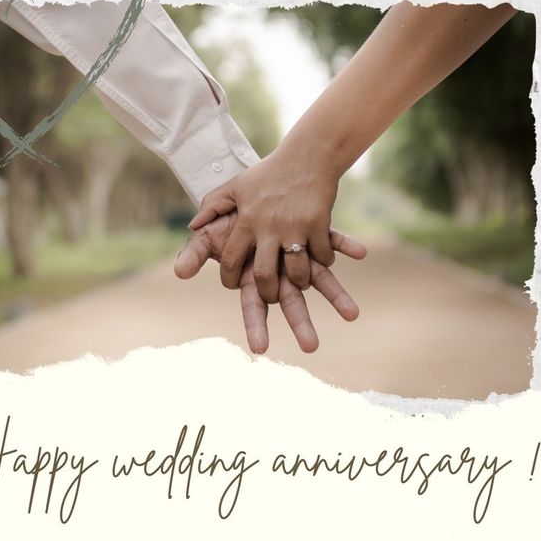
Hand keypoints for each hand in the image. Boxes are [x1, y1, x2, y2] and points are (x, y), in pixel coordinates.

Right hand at [175, 212, 362, 353]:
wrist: (253, 192)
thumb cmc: (228, 220)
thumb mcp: (208, 235)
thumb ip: (195, 253)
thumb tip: (179, 271)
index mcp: (255, 276)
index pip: (254, 306)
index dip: (255, 326)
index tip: (259, 348)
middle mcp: (281, 271)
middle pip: (291, 302)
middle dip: (301, 324)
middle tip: (311, 346)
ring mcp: (300, 255)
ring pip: (320, 279)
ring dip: (336, 296)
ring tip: (353, 314)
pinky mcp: (315, 234)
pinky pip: (332, 241)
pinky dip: (346, 246)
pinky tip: (361, 253)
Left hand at [188, 146, 339, 299]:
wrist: (307, 154)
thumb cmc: (269, 173)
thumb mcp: (237, 185)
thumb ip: (212, 205)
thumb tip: (193, 226)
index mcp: (247, 220)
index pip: (230, 260)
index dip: (230, 279)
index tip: (235, 285)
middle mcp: (269, 226)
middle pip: (264, 276)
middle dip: (267, 293)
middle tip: (271, 296)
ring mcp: (295, 226)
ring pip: (296, 272)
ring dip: (298, 282)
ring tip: (298, 281)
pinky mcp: (318, 223)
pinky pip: (321, 256)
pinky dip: (323, 261)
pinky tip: (320, 259)